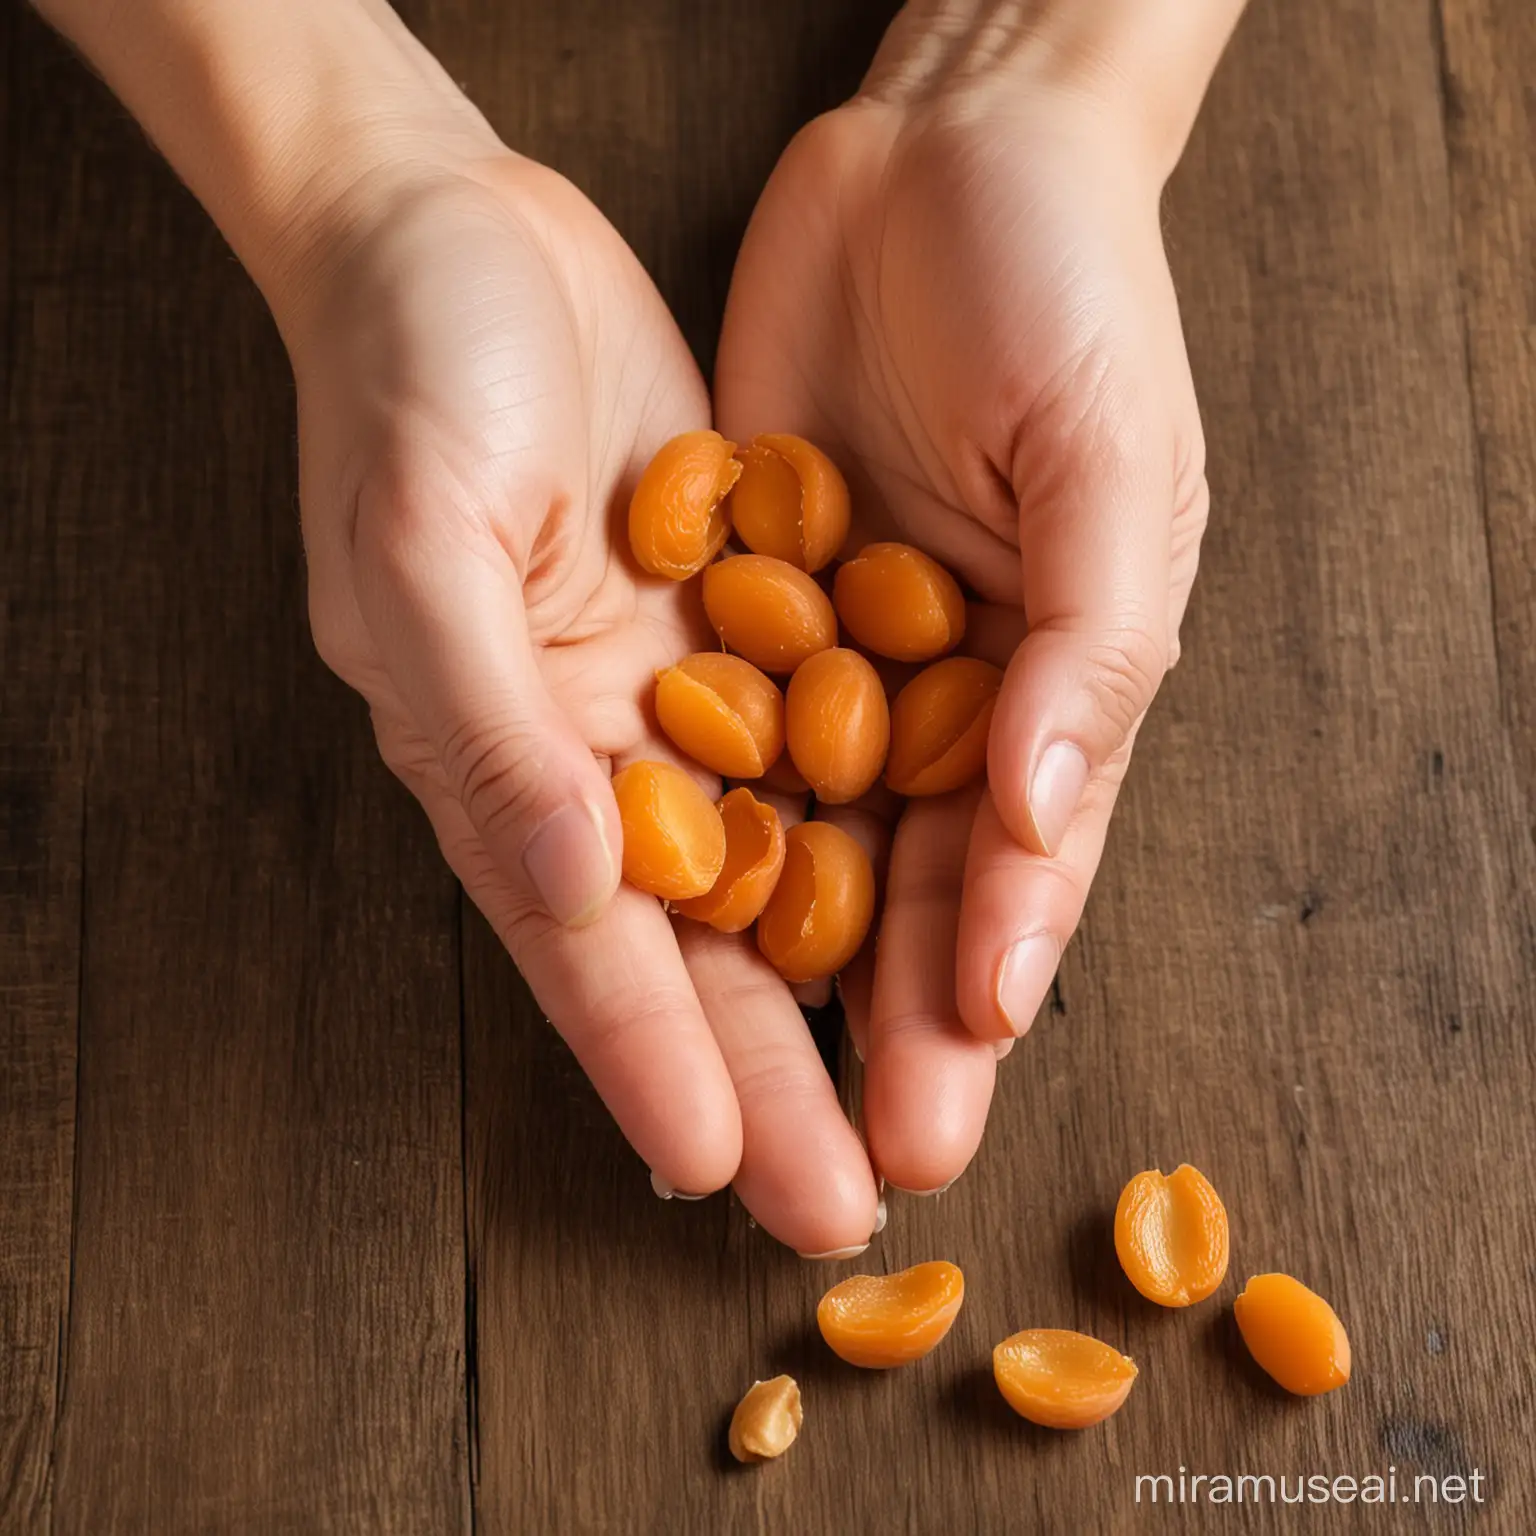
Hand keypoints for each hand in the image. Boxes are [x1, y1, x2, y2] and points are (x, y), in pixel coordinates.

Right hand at [289, 150, 878, 1253]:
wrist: (459, 227)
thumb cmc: (406, 370)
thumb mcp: (421, 539)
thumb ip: (486, 727)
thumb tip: (566, 884)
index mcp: (502, 754)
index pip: (585, 942)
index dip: (648, 1060)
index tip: (721, 1174)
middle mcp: (596, 747)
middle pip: (700, 936)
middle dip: (775, 1068)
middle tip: (852, 1198)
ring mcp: (677, 685)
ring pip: (781, 858)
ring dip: (850, 975)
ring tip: (926, 1082)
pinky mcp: (743, 609)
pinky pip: (823, 734)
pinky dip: (881, 817)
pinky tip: (948, 896)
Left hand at [716, 11, 1212, 1192]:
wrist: (942, 154)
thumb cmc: (1071, 291)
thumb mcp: (1117, 457)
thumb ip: (1094, 640)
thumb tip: (1050, 805)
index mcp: (1052, 678)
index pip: (1020, 860)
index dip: (988, 973)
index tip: (949, 1080)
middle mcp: (939, 690)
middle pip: (901, 885)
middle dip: (874, 1025)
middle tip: (842, 1166)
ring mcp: (831, 652)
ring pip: (792, 834)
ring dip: (768, 963)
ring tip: (739, 1088)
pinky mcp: (738, 597)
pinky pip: (705, 725)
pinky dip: (680, 816)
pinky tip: (645, 911)